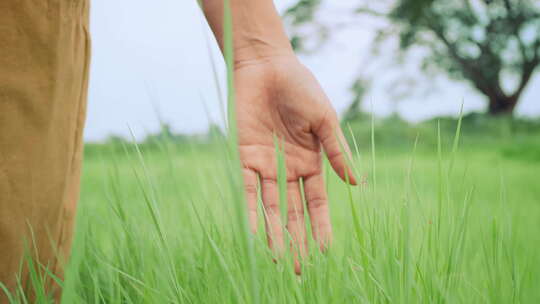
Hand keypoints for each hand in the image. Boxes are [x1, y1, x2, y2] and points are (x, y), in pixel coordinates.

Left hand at [235, 55, 356, 271]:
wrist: (267, 66)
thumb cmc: (301, 88)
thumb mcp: (324, 120)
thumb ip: (336, 151)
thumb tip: (356, 184)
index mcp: (311, 162)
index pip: (317, 203)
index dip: (321, 226)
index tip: (326, 251)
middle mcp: (288, 170)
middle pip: (293, 212)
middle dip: (298, 240)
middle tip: (301, 269)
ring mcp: (266, 166)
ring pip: (271, 207)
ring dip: (274, 233)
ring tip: (279, 260)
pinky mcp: (244, 157)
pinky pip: (247, 190)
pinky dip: (251, 211)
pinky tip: (254, 233)